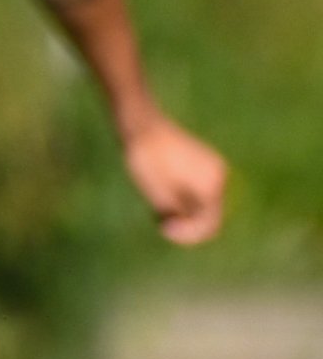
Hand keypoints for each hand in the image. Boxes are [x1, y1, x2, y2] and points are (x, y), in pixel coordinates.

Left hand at [121, 110, 227, 245]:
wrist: (140, 124)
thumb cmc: (146, 159)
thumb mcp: (158, 194)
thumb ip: (176, 215)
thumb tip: (187, 225)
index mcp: (212, 184)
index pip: (209, 223)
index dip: (188, 234)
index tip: (163, 230)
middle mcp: (219, 176)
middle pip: (207, 214)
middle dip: (185, 223)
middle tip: (158, 220)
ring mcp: (212, 168)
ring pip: (200, 203)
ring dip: (182, 211)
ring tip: (156, 201)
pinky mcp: (201, 164)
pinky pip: (195, 190)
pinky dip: (180, 198)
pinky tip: (160, 191)